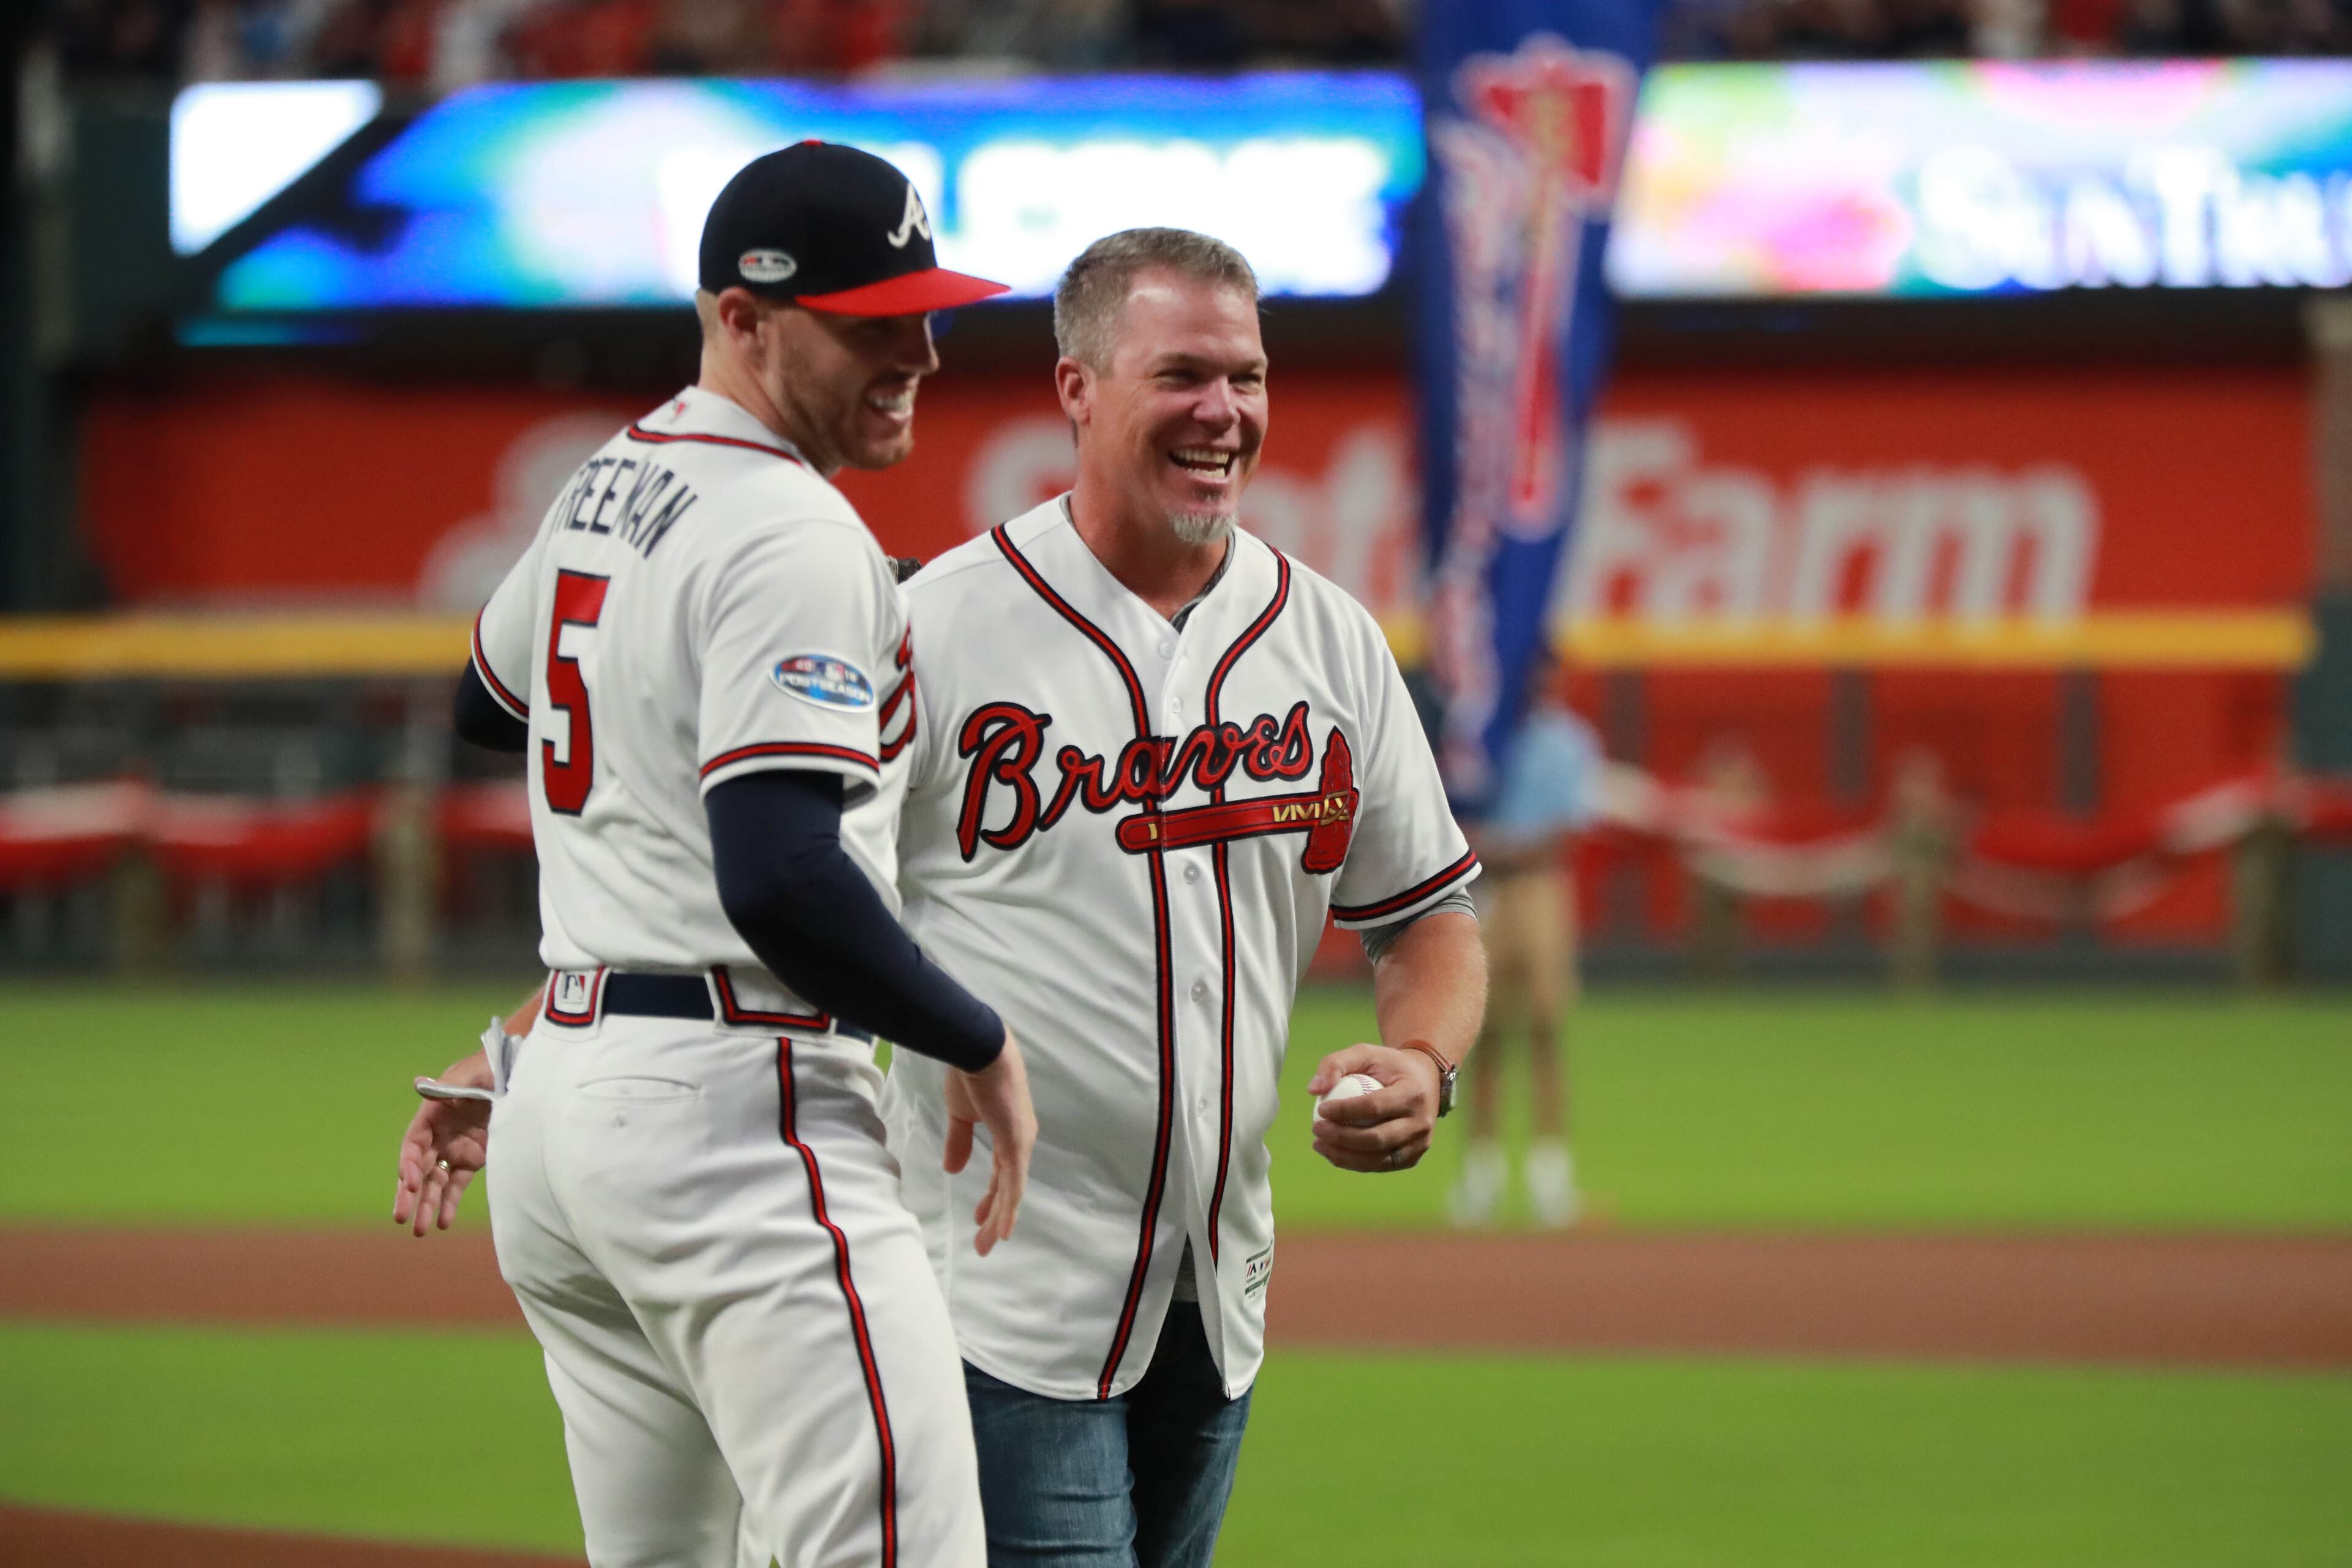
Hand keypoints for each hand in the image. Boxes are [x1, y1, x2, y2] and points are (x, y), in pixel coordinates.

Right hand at [393, 1048, 492, 1236]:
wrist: (522, 1075)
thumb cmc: (493, 1070)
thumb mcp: (473, 1076)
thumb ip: (449, 1086)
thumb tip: (420, 1083)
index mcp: (433, 1114)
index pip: (413, 1144)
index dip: (408, 1164)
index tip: (410, 1184)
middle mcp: (438, 1134)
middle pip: (418, 1168)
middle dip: (409, 1194)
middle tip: (401, 1217)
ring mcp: (454, 1148)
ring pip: (435, 1182)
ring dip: (427, 1205)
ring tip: (421, 1230)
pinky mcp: (472, 1160)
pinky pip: (456, 1185)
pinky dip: (449, 1203)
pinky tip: (444, 1222)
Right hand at [942, 1032, 1036, 1255]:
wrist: (979, 1050)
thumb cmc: (970, 1075)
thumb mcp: (961, 1115)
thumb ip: (959, 1142)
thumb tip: (952, 1169)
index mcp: (1009, 1133)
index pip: (1003, 1173)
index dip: (992, 1197)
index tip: (980, 1216)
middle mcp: (1020, 1141)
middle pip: (1009, 1188)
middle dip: (995, 1216)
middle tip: (984, 1242)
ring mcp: (1020, 1143)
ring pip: (1011, 1192)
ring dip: (1000, 1219)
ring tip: (989, 1244)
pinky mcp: (1016, 1143)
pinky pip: (1013, 1183)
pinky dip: (1008, 1208)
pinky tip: (1003, 1229)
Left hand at [1306, 1043, 1441, 1173]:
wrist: (1424, 1080)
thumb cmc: (1389, 1066)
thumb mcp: (1365, 1053)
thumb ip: (1335, 1064)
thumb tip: (1313, 1089)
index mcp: (1413, 1093)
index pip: (1375, 1107)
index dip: (1345, 1111)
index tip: (1320, 1109)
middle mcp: (1421, 1122)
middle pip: (1376, 1138)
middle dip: (1341, 1138)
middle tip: (1316, 1128)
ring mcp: (1420, 1143)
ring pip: (1378, 1159)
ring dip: (1344, 1156)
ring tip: (1319, 1144)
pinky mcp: (1413, 1157)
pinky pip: (1380, 1165)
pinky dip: (1354, 1162)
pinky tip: (1334, 1152)